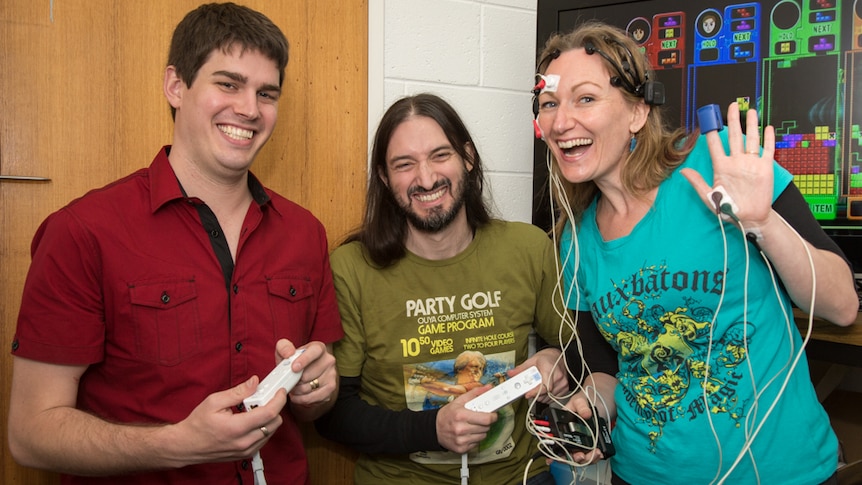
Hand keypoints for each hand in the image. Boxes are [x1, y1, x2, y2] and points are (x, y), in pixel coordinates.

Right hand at [168, 377, 284, 465]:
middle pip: (275, 423)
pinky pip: (264, 440)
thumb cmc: (198, 424)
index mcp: (236, 427)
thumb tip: (255, 382)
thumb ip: (238, 392)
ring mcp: (246, 451)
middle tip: (264, 398)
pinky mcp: (246, 454)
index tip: (280, 391)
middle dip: (274, 408)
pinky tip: (252, 420)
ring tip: (254, 410)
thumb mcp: (214, 401)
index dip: (278, 400)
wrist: (187, 445)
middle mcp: (244, 442)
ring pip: (271, 432)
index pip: (269, 413)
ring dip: (269, 418)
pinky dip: (263, 428)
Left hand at [275, 339, 337, 418]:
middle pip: (309, 374)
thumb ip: (283, 347)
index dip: (304, 360)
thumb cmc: (294, 362)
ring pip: (310, 387)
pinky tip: (297, 395)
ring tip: (293, 388)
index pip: (315, 351)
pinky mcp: (331, 388)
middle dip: (295, 380)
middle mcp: (328, 360)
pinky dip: (302, 399)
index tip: (294, 368)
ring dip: (297, 391)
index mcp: (318, 348)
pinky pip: (314, 397)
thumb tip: (288, 353)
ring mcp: (332, 375)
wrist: (304, 376)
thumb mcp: (285, 352)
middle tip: (289, 380)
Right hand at [435, 385, 497, 452]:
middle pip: (486, 427)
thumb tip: (488, 388)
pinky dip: (475, 438)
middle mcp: (461, 429)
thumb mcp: (459, 401)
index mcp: (461, 415)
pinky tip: (468, 433)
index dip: (493, 416)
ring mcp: (461, 440)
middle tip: (480, 419)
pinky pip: (477, 443)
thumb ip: (475, 393)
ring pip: (483, 436)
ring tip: (472, 425)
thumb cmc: (448, 414)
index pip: (486, 418)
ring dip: (481, 430)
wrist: (434, 429)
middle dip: (486, 422)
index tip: (493, 414)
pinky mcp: (462, 449)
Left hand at [511, 348, 566, 402]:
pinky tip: (544, 389)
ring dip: (540, 396)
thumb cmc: (547, 358)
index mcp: (549, 369)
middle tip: (529, 389)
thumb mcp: (532, 360)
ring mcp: (562, 384)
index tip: (527, 394)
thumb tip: (511, 373)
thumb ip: (521, 369)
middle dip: (534, 394)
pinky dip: (546, 396)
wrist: (558, 356)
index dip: (535, 392)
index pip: (544, 386)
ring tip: (537, 387)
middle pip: (545, 394)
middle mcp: (558, 377)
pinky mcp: (565, 389)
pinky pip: (553, 398)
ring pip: (548, 398)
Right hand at [556, 393, 604, 464]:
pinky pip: (591, 456)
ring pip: (580, 458)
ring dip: (587, 459)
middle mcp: (570, 438)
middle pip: (568, 454)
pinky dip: (595, 457)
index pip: (555, 443)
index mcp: (562, 428)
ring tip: (595, 453)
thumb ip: (582, 406)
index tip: (552, 459)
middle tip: (581, 456)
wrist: (598, 403)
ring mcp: (581, 443)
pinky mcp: (591, 445)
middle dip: (573, 458)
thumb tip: (586, 414)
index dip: (552, 453)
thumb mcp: (579, 400)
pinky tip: (600, 453)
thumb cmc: (584, 402)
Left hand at [682, 102, 775, 228]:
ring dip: (750, 125)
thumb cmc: (729, 210)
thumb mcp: (710, 198)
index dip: (711, 132)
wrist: (750, 218)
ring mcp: (751, 163)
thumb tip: (683, 171)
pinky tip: (767, 127)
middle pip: (733, 136)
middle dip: (732, 120)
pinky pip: (767, 150)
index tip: (708, 119)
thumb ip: (698, 183)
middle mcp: (736, 162)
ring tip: (749, 110)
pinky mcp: (765, 168)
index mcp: (722, 167)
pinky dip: (768, 138)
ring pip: (751, 139)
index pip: (715, 145)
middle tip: (731, 105)